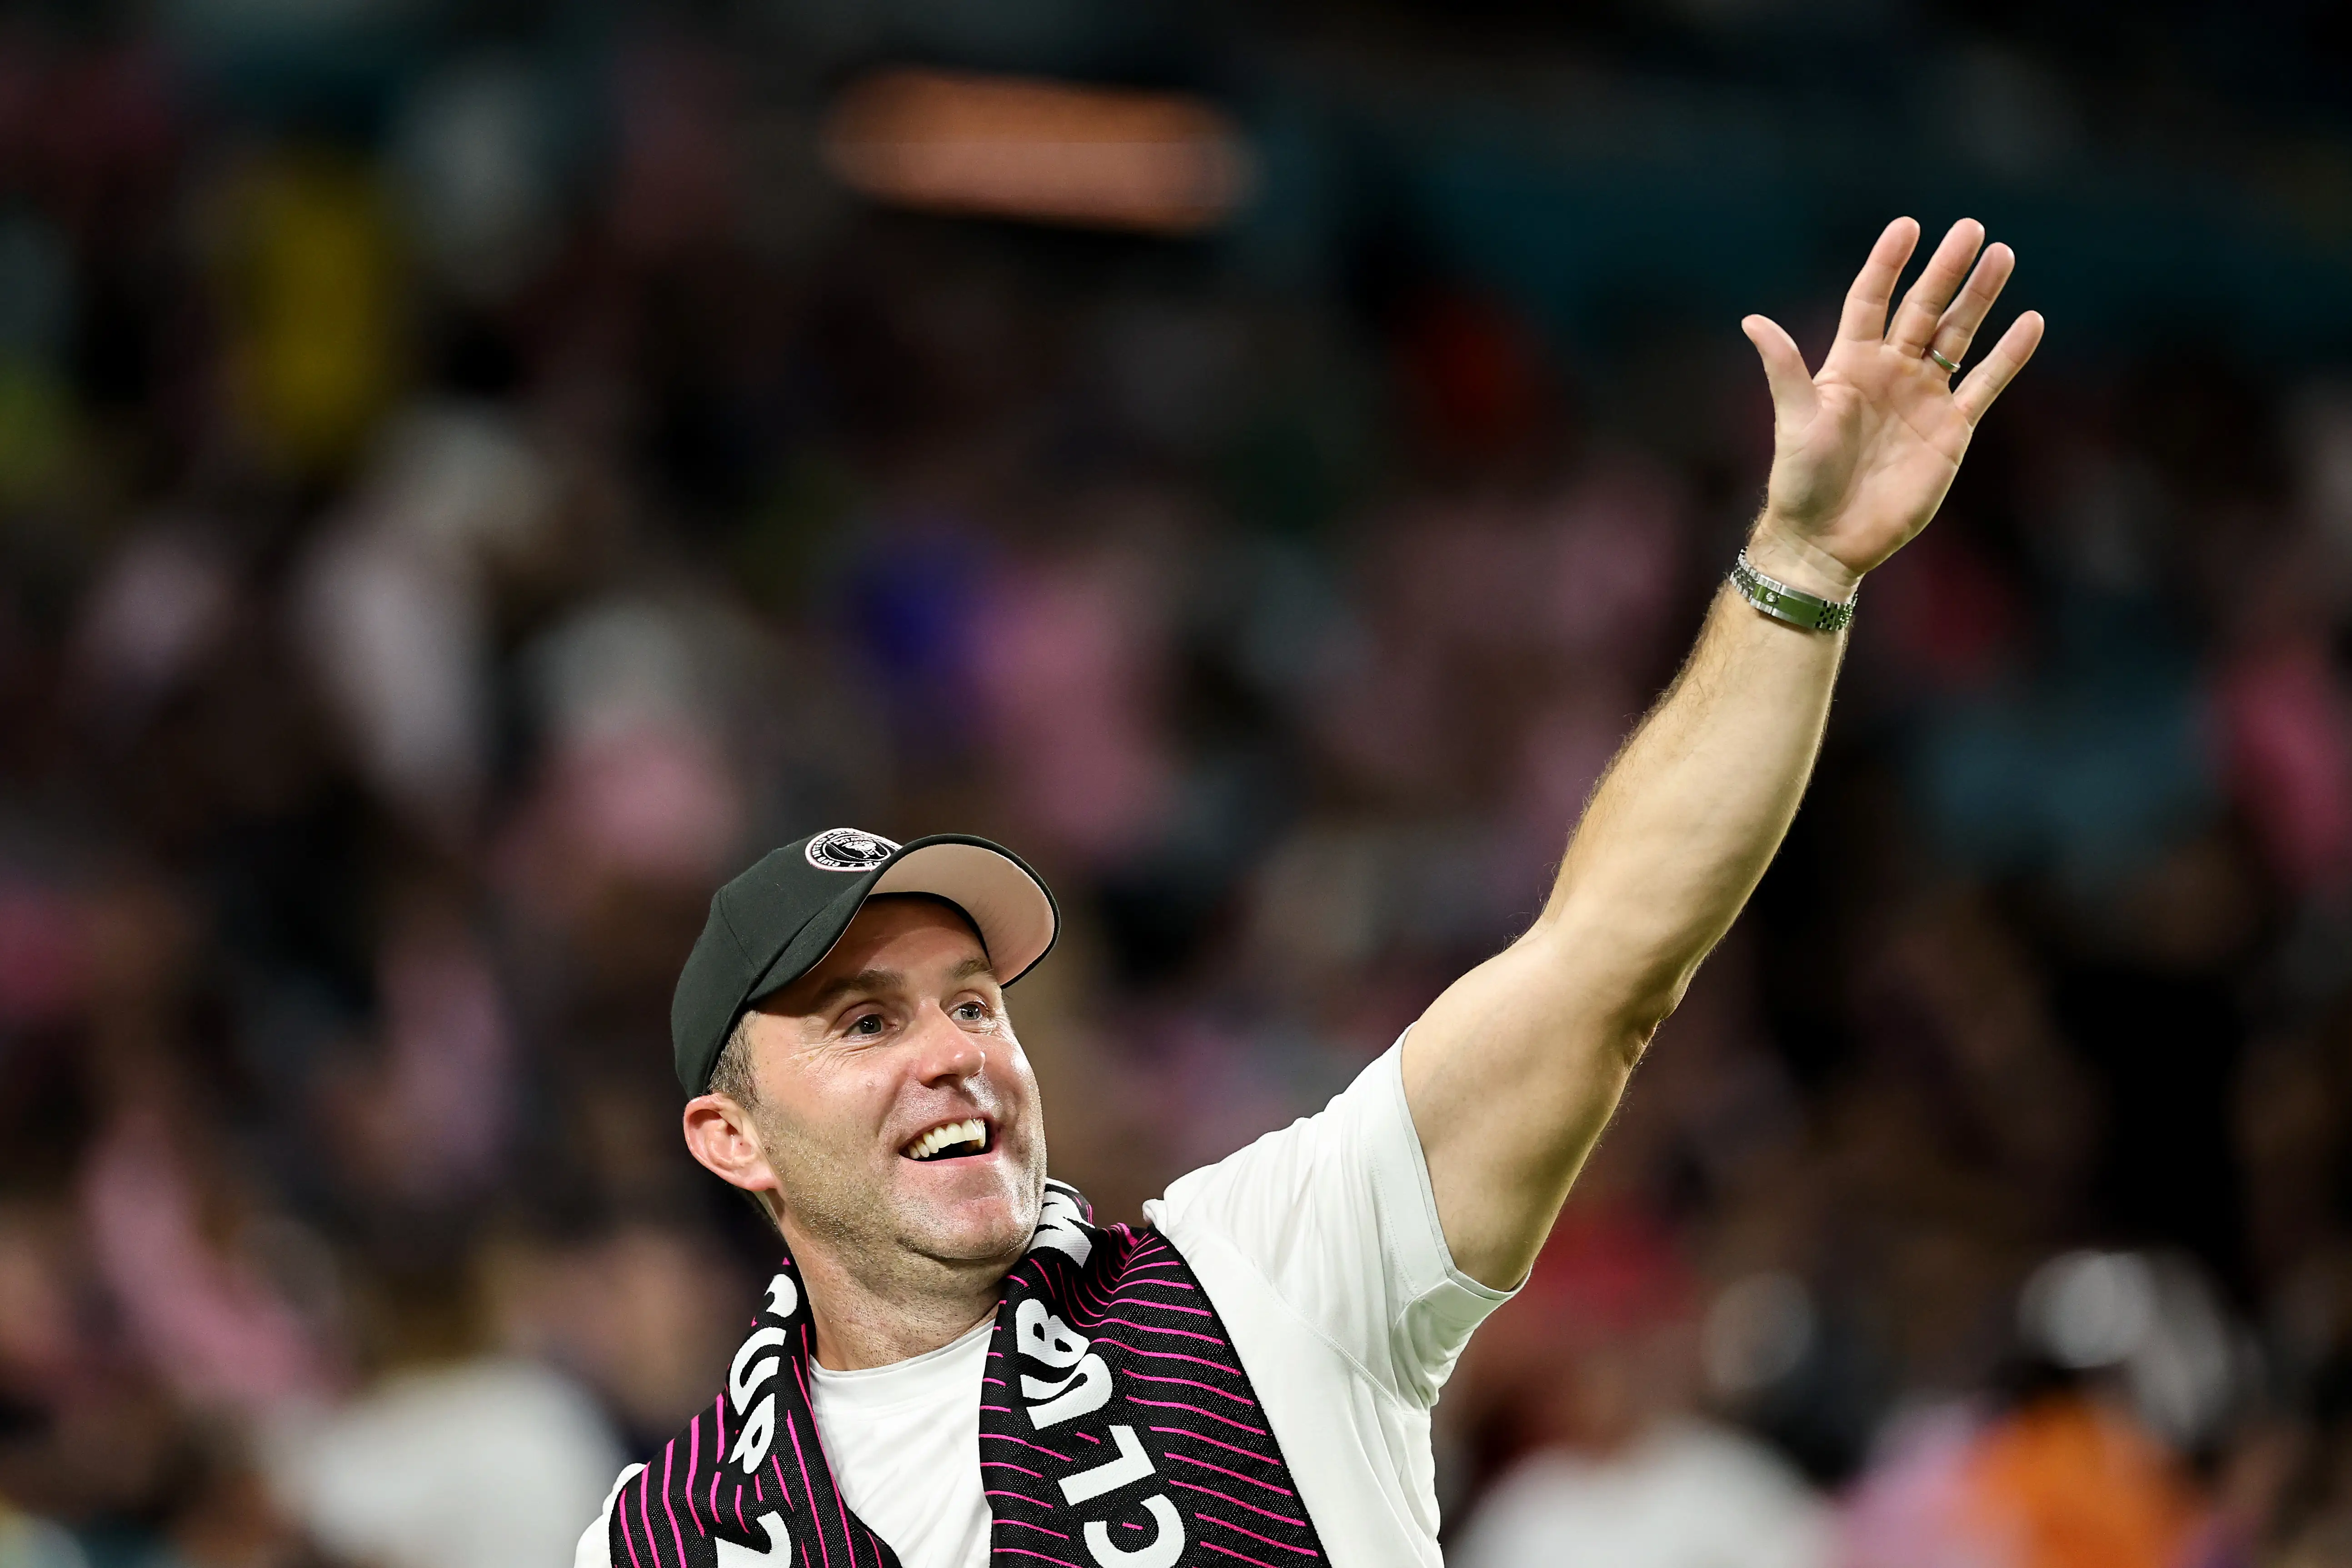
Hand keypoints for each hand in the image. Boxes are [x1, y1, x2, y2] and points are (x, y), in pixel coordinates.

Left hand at [1741, 217, 2043, 598]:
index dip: (1887, 264)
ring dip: (1979, 298)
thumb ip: (1784, 369)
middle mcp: (1889, 372)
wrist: (1828, 539)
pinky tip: (2031, 322)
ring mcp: (1922, 398)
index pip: (1870, 300)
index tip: (1907, 227)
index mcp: (1849, 364)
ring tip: (2002, 255)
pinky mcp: (1950, 429)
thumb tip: (1752, 321)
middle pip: (1922, 309)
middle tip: (1970, 229)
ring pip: (1957, 336)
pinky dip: (2008, 356)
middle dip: (1945, 270)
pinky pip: (1985, 384)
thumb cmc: (1802, 481)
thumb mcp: (1794, 421)